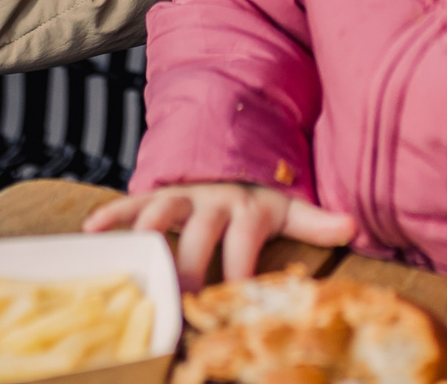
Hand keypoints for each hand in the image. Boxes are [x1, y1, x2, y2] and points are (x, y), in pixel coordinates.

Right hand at [84, 182, 354, 291]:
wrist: (231, 146)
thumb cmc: (260, 193)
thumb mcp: (289, 205)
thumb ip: (317, 220)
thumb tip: (354, 226)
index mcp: (248, 208)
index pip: (244, 244)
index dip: (239, 271)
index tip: (233, 300)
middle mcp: (214, 200)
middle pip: (201, 233)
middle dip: (189, 265)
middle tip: (179, 298)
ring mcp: (183, 194)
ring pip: (163, 209)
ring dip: (148, 231)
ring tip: (135, 255)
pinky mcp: (157, 190)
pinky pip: (132, 200)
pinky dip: (113, 214)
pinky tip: (92, 231)